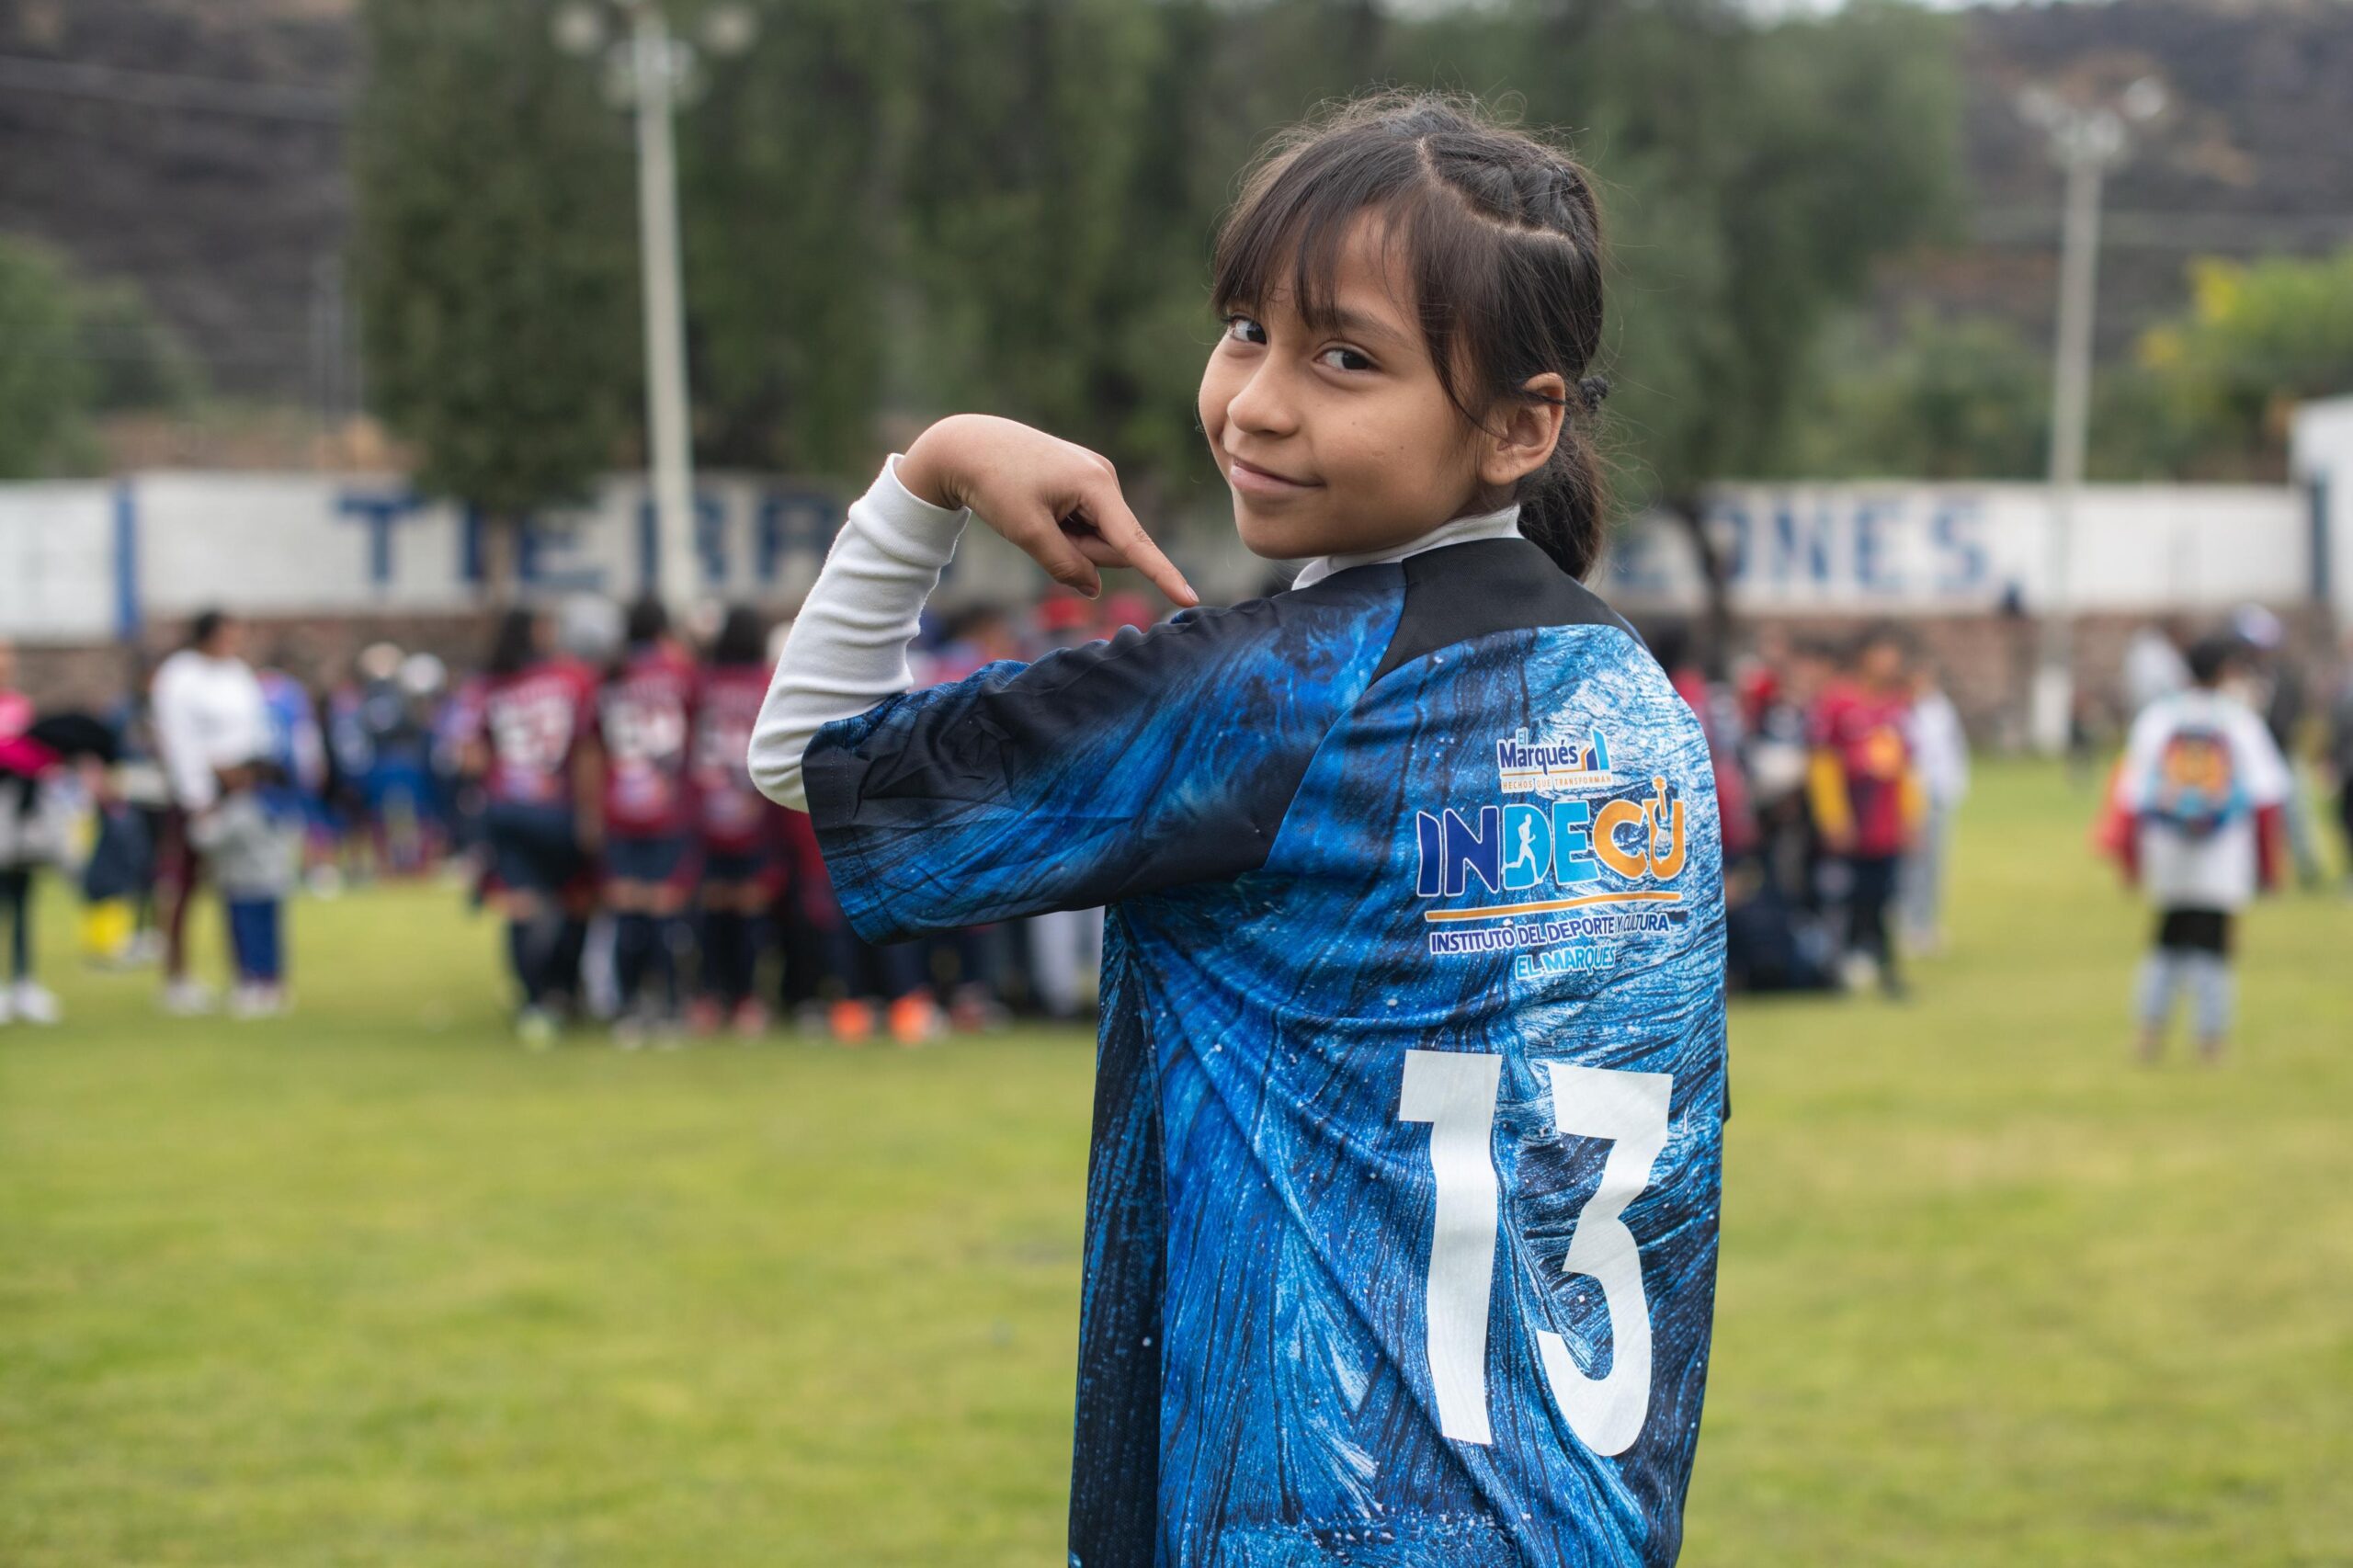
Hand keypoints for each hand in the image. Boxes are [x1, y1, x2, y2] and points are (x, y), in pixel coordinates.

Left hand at [899, 415, 1198, 606]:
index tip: (1190, 599)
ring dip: (1069, 540)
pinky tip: (1037, 505)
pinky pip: (1085, 522)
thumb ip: (1064, 566)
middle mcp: (1104, 477)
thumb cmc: (994, 484)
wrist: (966, 444)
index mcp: (1096, 485)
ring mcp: (1095, 477)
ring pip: (1097, 535)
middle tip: (1036, 528)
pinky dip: (1064, 528)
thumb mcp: (1027, 533)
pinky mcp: (1083, 480)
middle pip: (1112, 544)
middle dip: (1081, 552)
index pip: (1135, 543)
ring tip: (1034, 511)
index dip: (1163, 575)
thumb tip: (1093, 588)